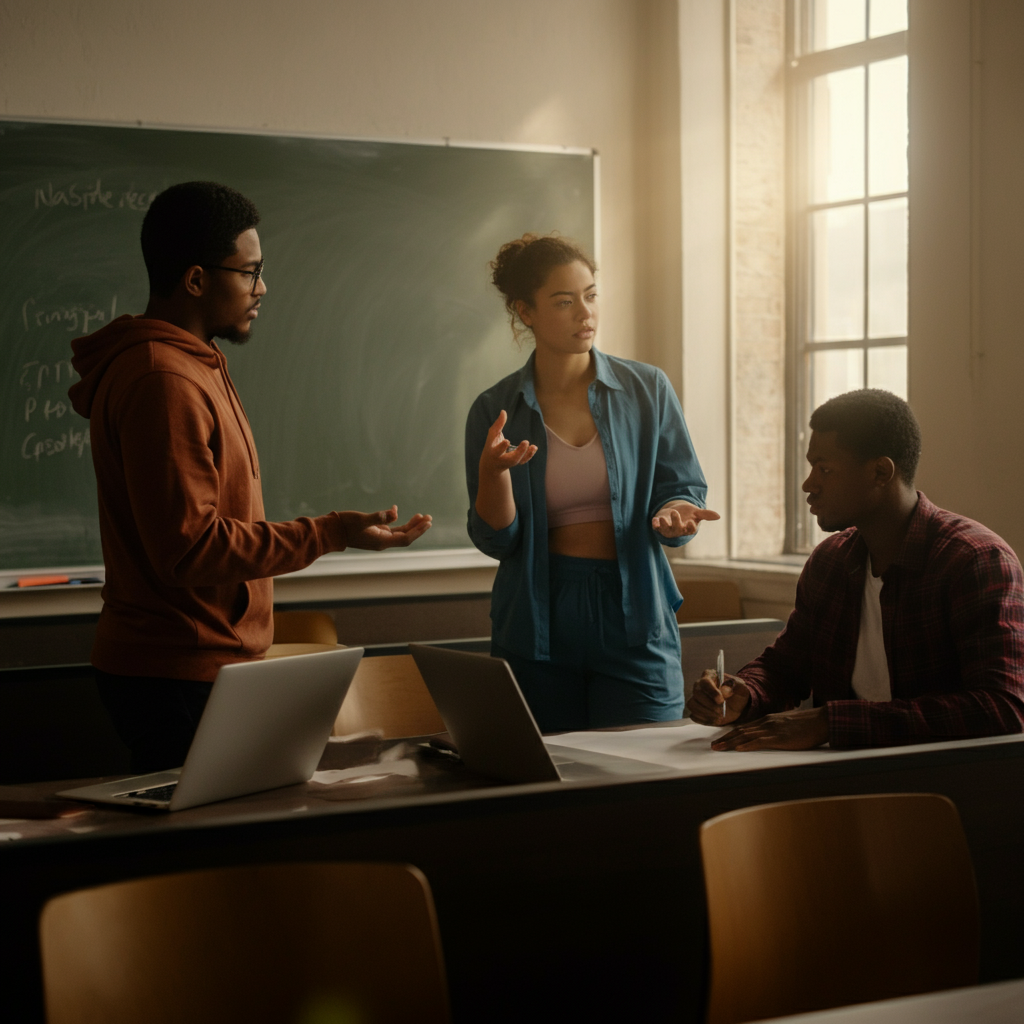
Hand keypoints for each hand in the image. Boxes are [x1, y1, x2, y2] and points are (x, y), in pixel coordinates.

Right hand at [339, 506, 431, 550]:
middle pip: (406, 536)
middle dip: (418, 528)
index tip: (427, 522)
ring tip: (422, 515)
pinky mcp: (375, 532)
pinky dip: (398, 521)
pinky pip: (391, 529)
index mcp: (381, 541)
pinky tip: (396, 510)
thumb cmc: (345, 525)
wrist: (331, 531)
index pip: (405, 538)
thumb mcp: (362, 519)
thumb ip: (379, 517)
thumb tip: (396, 513)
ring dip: (411, 524)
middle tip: (429, 518)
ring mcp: (379, 538)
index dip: (417, 531)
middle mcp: (382, 542)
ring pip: (400, 532)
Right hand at [479, 410, 536, 477]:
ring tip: (533, 446)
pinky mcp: (515, 463)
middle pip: (510, 459)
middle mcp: (501, 459)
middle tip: (526, 442)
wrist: (491, 464)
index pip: (497, 450)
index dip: (502, 447)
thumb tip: (503, 411)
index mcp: (493, 452)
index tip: (507, 441)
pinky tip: (534, 447)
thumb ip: (498, 424)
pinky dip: (529, 455)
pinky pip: (523, 461)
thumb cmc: (492, 445)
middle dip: (519, 452)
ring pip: (518, 460)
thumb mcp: (492, 435)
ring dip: (526, 453)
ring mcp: (509, 463)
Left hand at [652, 501, 720, 537]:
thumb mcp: (696, 513)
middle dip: (676, 521)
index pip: (690, 530)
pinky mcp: (659, 526)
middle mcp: (678, 530)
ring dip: (664, 524)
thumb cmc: (686, 514)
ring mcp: (668, 529)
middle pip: (677, 529)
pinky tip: (655, 519)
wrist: (673, 513)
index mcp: (688, 528)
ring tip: (661, 518)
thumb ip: (706, 515)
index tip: (691, 522)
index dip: (690, 527)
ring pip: (666, 529)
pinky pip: (656, 527)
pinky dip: (655, 524)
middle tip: (675, 512)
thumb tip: (718, 516)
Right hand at [689, 670, 749, 725]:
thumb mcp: (741, 687)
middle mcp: (699, 686)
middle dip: (709, 704)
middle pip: (697, 693)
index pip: (705, 682)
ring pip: (693, 705)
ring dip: (706, 713)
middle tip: (721, 711)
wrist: (737, 706)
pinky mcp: (696, 710)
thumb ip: (734, 686)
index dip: (712, 691)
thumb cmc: (737, 693)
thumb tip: (725, 691)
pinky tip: (715, 719)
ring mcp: (696, 698)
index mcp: (709, 676)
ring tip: (719, 716)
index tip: (721, 700)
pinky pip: (694, 716)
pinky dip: (704, 719)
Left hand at [711, 706, 828, 750]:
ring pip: (746, 736)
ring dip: (730, 742)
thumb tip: (768, 738)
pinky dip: (748, 745)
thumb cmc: (807, 725)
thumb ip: (776, 730)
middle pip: (741, 731)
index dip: (731, 734)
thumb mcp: (787, 725)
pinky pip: (761, 741)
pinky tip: (739, 748)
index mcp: (768, 720)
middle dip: (726, 739)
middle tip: (713, 746)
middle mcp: (766, 723)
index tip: (721, 740)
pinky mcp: (780, 738)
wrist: (821, 721)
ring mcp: (772, 730)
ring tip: (719, 748)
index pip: (745, 727)